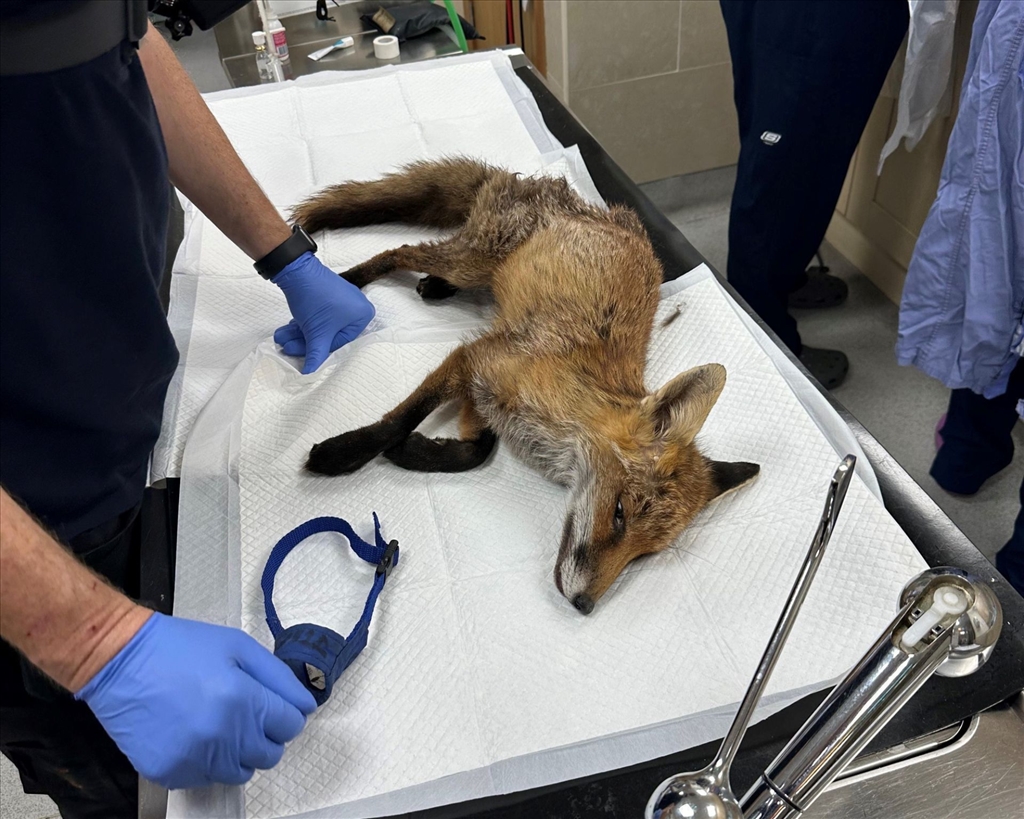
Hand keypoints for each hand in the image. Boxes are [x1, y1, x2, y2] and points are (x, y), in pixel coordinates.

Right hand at [75, 613, 316, 789]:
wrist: (118, 660)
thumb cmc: (181, 647)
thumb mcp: (238, 646)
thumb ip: (279, 678)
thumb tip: (305, 706)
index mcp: (243, 701)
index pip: (292, 726)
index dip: (285, 713)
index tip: (271, 704)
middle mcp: (222, 737)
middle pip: (270, 754)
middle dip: (266, 734)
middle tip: (245, 711)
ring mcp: (194, 760)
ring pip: (241, 771)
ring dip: (239, 751)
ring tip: (218, 722)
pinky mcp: (169, 773)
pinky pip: (206, 778)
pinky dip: (207, 761)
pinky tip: (192, 732)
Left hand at [272, 252, 374, 373]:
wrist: (297, 269)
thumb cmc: (314, 299)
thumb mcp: (316, 331)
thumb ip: (315, 354)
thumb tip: (309, 373)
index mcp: (363, 315)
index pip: (339, 342)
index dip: (317, 350)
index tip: (297, 353)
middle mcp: (357, 307)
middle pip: (329, 334)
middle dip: (304, 340)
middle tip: (285, 345)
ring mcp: (343, 300)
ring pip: (321, 325)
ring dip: (300, 333)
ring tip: (282, 336)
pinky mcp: (329, 294)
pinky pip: (320, 315)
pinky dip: (305, 322)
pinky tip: (289, 327)